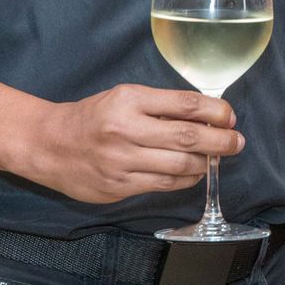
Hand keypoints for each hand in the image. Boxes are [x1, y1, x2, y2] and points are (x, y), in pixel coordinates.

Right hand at [21, 84, 242, 203]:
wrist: (48, 144)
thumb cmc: (93, 117)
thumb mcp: (125, 97)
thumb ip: (162, 105)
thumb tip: (209, 114)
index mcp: (129, 100)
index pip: (186, 104)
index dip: (216, 112)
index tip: (230, 116)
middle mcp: (125, 130)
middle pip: (188, 137)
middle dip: (221, 141)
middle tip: (237, 142)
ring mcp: (121, 161)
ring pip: (180, 166)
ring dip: (206, 163)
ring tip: (216, 158)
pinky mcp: (118, 187)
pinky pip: (164, 185)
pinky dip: (185, 180)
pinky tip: (194, 173)